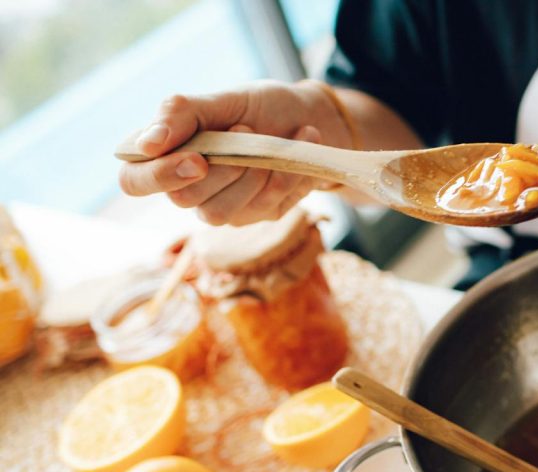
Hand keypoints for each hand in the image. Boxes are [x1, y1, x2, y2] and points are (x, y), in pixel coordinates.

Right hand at [118, 80, 353, 225]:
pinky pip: (266, 206)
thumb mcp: (222, 99)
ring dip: (252, 174)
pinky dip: (287, 173)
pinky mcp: (257, 214)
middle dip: (221, 167)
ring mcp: (223, 206)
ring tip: (273, 141)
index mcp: (166, 154)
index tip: (197, 159)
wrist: (310, 116)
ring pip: (220, 214)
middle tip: (245, 129)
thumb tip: (147, 144)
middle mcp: (188, 186)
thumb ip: (182, 113)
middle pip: (183, 199)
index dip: (158, 177)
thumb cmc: (258, 107)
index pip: (133, 181)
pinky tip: (300, 144)